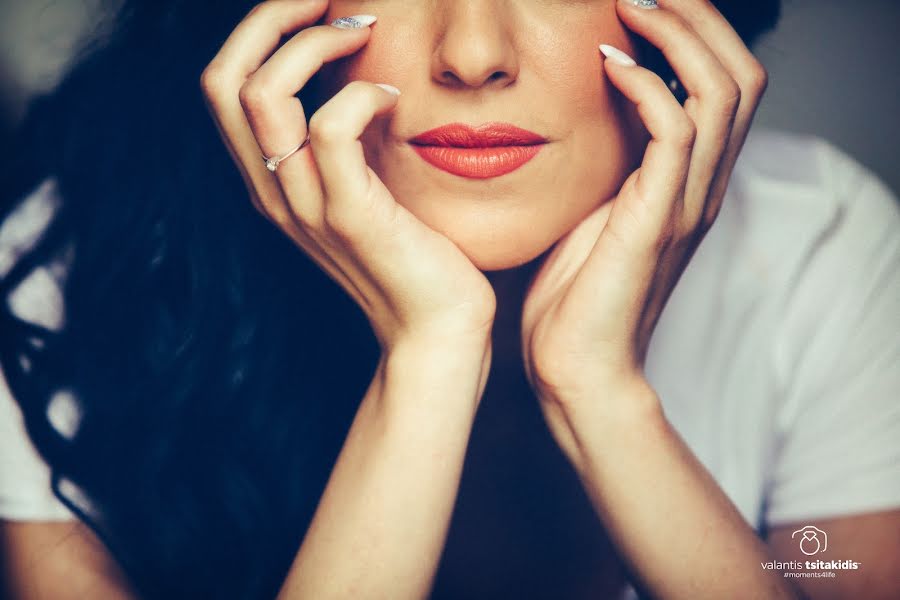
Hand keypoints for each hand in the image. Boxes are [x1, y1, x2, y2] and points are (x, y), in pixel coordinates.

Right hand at [200, 1, 495, 352]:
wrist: (436, 327)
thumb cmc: (413, 250)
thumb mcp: (366, 182)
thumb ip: (347, 135)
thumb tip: (357, 69)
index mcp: (271, 179)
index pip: (224, 84)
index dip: (260, 30)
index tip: (318, 8)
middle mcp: (273, 190)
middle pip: (224, 79)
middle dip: (272, 18)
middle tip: (331, 2)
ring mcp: (304, 205)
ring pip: (263, 96)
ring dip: (314, 44)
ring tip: (363, 36)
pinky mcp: (349, 216)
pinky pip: (331, 130)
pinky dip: (360, 94)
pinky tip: (394, 98)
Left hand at [521, 0, 767, 443]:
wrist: (573, 368)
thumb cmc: (571, 298)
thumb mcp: (592, 215)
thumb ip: (609, 168)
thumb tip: (587, 115)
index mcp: (688, 185)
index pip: (723, 87)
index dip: (697, 35)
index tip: (644, 4)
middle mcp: (701, 188)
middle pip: (740, 76)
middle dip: (700, 19)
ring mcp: (685, 204)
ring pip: (720, 93)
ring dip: (679, 37)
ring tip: (629, 5)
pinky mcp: (656, 220)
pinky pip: (673, 132)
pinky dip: (646, 86)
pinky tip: (606, 66)